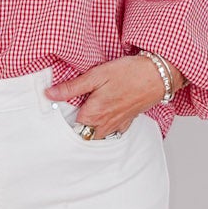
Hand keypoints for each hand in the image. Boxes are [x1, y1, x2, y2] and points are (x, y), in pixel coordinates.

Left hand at [43, 54, 180, 135]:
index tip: (57, 111)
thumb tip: (50, 94)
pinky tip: (102, 117)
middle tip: (69, 114)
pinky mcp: (127, 121)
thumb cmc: (129, 73)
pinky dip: (104, 128)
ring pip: (97, 135)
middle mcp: (105, 124)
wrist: (158, 75)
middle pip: (83, 135)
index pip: (70, 128)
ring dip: (89, 129)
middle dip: (75, 128)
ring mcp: (117, 125)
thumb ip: (72, 87)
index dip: (62, 120)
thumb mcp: (96, 75)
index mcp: (94, 114)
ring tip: (83, 115)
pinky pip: (112, 132)